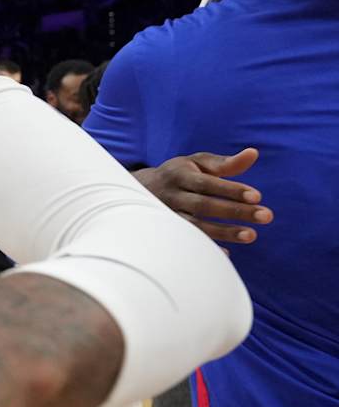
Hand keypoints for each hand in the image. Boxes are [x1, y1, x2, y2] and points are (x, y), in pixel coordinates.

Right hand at [135, 149, 271, 244]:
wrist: (139, 190)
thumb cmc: (179, 174)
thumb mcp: (197, 163)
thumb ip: (225, 163)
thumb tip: (253, 153)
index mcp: (180, 175)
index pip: (208, 183)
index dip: (232, 190)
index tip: (257, 197)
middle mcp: (172, 196)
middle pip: (204, 205)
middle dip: (235, 211)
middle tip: (267, 216)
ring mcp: (167, 215)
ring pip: (195, 226)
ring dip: (224, 232)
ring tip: (252, 235)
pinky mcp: (166, 231)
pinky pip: (186, 241)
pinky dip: (205, 247)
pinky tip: (226, 253)